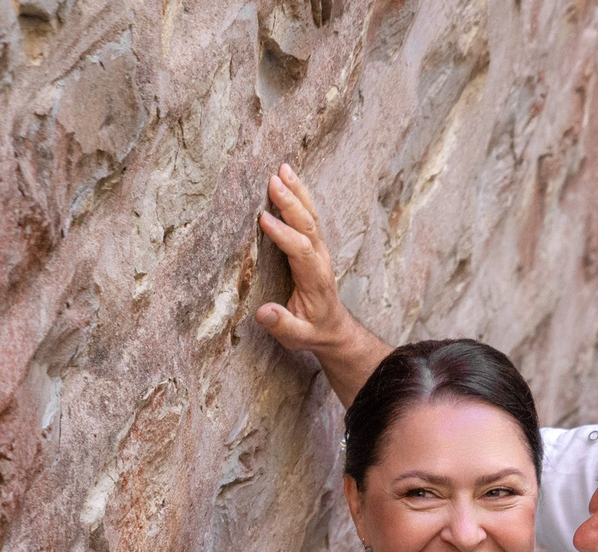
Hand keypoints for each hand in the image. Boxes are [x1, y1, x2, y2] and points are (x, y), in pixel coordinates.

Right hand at [253, 163, 346, 352]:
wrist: (334, 327)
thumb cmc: (313, 331)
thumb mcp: (297, 337)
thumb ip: (282, 324)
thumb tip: (263, 312)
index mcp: (315, 279)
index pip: (300, 251)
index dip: (283, 235)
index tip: (263, 220)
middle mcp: (320, 259)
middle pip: (308, 225)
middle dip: (291, 202)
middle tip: (273, 180)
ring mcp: (319, 250)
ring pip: (310, 215)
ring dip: (297, 191)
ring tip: (283, 168)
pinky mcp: (314, 245)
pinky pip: (308, 216)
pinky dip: (299, 195)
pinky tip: (288, 178)